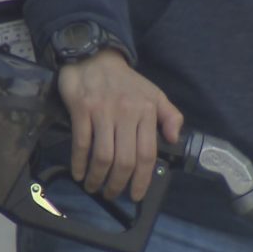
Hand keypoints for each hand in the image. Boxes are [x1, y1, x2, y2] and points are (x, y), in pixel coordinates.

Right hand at [58, 48, 183, 200]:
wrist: (94, 56)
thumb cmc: (125, 81)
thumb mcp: (154, 95)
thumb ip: (170, 116)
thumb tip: (174, 139)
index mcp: (147, 111)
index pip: (147, 154)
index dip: (142, 180)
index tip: (136, 195)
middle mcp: (126, 113)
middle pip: (124, 160)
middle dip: (118, 184)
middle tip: (112, 194)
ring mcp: (103, 111)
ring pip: (103, 155)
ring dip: (98, 177)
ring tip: (94, 187)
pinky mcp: (82, 109)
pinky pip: (81, 143)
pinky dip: (79, 163)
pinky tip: (79, 173)